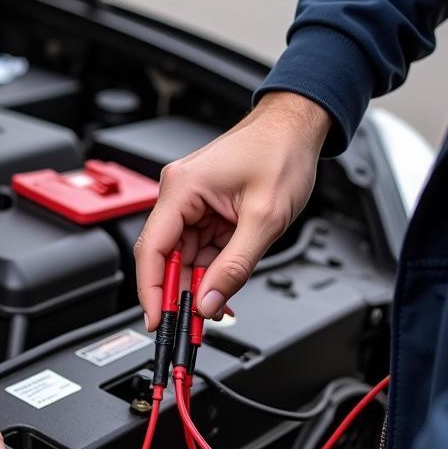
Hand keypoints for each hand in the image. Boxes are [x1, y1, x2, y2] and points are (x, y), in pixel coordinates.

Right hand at [134, 91, 330, 327]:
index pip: (151, 250)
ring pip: (185, 254)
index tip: (158, 319)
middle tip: (197, 320)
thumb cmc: (280, 152)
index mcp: (182, 188)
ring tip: (222, 300)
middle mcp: (178, 192)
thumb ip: (234, 267)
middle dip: (182, 290)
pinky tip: (225, 280)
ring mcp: (190, 199)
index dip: (151, 291)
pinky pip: (200, 245)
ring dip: (201, 279)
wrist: (296, 128)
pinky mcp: (204, 205)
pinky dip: (212, 265)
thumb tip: (208, 302)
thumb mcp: (264, 219)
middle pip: (166, 256)